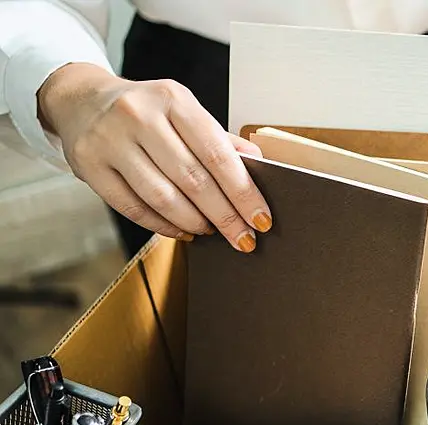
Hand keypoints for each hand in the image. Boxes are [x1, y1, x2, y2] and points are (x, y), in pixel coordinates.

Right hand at [37, 63, 269, 250]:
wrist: (83, 101)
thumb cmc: (146, 111)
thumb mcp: (184, 111)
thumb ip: (219, 139)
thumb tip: (257, 164)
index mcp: (173, 99)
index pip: (218, 154)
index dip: (244, 192)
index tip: (262, 219)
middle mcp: (140, 116)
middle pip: (193, 180)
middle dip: (225, 216)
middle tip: (244, 239)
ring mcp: (110, 141)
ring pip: (162, 197)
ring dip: (194, 222)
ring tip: (211, 231)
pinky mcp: (90, 166)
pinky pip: (133, 208)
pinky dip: (162, 225)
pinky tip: (182, 231)